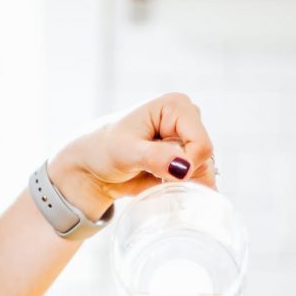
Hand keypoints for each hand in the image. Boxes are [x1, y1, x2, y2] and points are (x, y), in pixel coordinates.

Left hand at [48, 93, 214, 221]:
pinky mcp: (183, 159)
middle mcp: (187, 120)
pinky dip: (181, 189)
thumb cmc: (102, 150)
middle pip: (205, 159)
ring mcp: (186, 141)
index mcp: (176, 106)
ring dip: (183, 184)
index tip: (159, 171)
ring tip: (152, 179)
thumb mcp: (125, 152)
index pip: (201, 144)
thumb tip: (184, 167)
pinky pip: (196, 181)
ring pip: (204, 172)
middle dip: (183, 174)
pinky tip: (160, 186)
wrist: (90, 168)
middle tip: (152, 174)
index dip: (186, 164)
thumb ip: (155, 157)